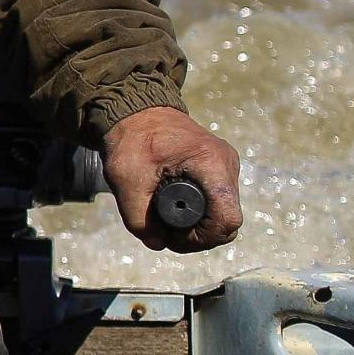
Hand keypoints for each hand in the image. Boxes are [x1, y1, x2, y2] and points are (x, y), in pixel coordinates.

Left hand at [103, 106, 243, 252]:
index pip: (228, 218)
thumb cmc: (131, 139)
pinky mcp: (218, 169)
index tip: (174, 237)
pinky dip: (199, 213)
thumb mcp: (126, 179)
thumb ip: (139, 218)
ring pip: (223, 213)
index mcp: (211, 163)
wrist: (135, 111)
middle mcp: (226, 164)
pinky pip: (217, 202)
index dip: (204, 238)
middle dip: (199, 236)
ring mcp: (226, 166)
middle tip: (166, 234)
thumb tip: (157, 243)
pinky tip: (174, 210)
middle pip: (227, 220)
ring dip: (198, 226)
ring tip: (166, 222)